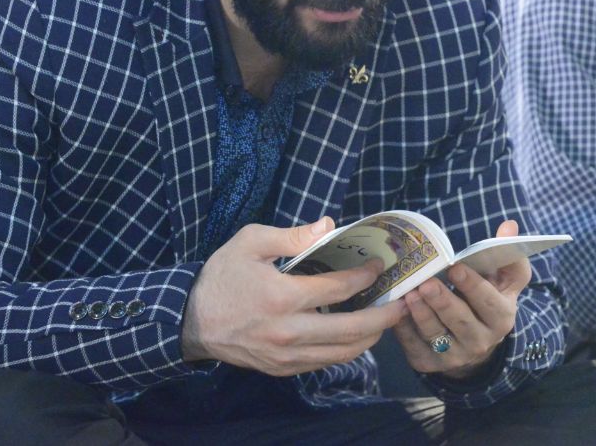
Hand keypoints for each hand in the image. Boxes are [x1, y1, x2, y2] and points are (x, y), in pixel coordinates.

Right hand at [181, 218, 406, 376]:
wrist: (192, 321)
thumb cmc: (222, 276)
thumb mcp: (250, 242)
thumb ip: (292, 235)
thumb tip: (328, 225)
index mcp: (282, 297)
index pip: (339, 288)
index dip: (365, 277)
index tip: (379, 266)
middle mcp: (289, 331)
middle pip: (351, 329)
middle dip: (384, 316)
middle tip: (403, 302)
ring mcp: (286, 355)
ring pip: (343, 352)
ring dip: (372, 337)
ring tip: (387, 319)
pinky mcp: (282, 369)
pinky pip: (325, 362)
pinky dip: (347, 350)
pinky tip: (358, 335)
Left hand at [392, 219, 531, 379]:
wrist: (476, 342)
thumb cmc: (489, 299)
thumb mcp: (504, 280)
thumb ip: (507, 253)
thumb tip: (509, 226)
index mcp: (501, 318)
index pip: (489, 302)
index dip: (472, 285)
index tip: (455, 267)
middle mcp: (481, 341)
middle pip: (460, 321)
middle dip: (442, 301)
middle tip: (425, 283)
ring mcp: (455, 356)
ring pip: (436, 335)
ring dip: (421, 314)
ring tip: (408, 294)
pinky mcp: (430, 364)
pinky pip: (415, 347)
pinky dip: (404, 330)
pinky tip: (396, 312)